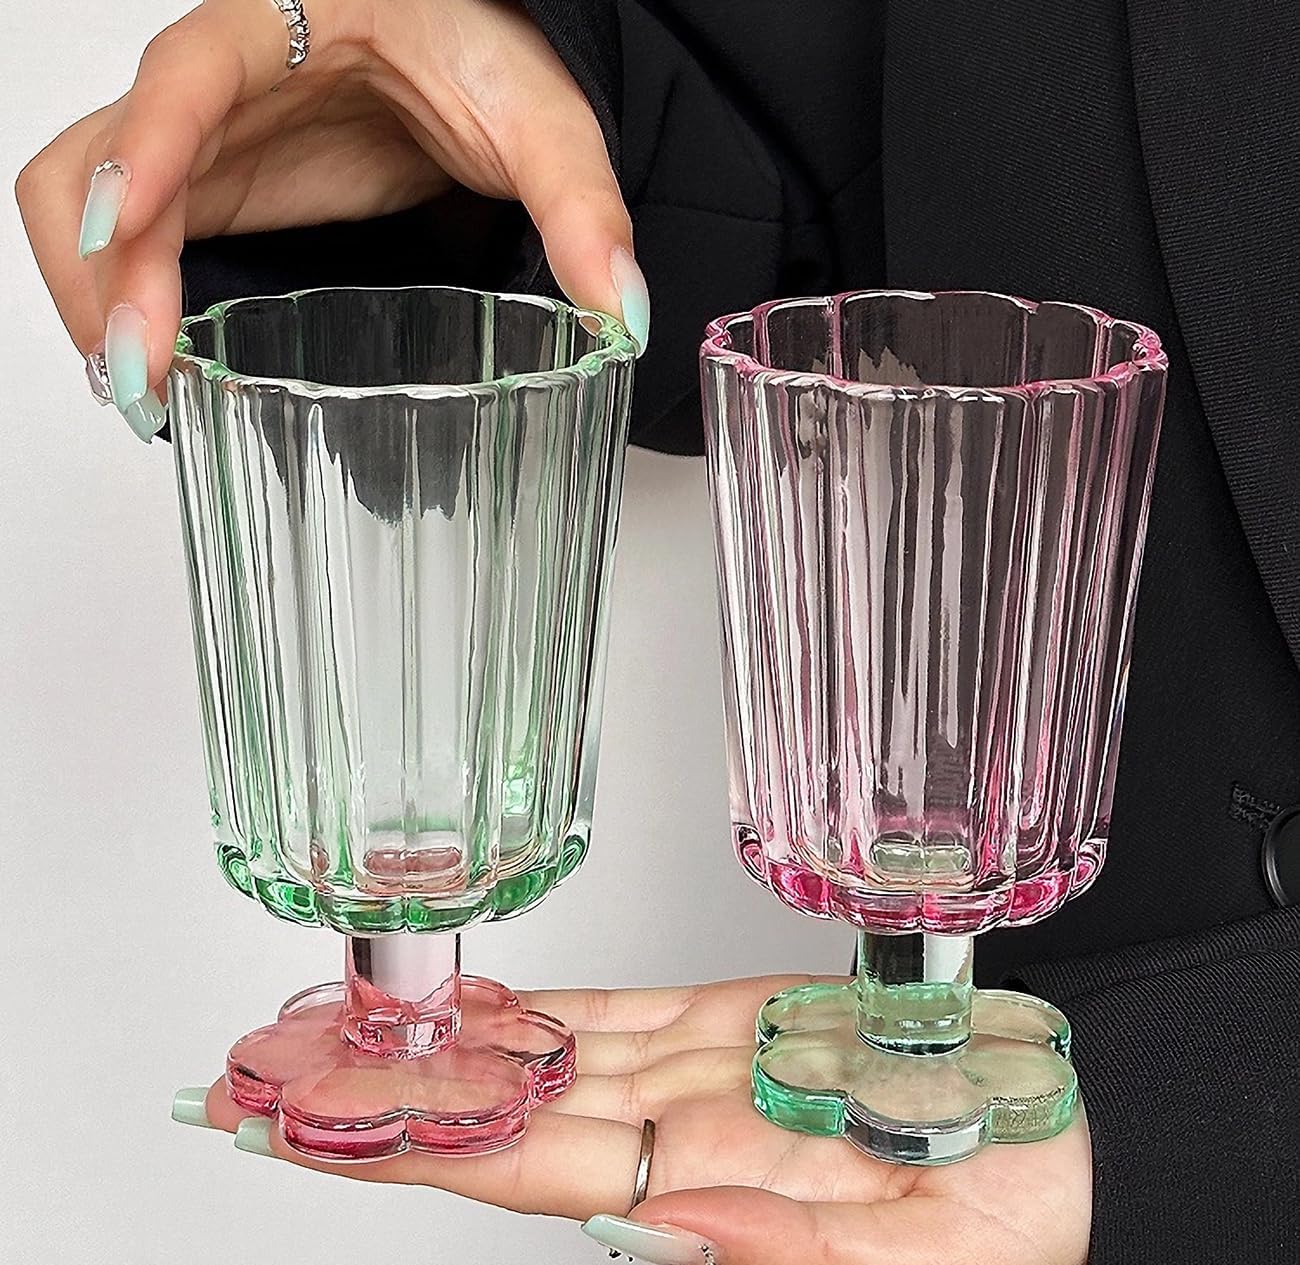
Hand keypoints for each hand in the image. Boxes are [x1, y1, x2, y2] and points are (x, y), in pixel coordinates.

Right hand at [14, 0, 644, 438]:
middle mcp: (221, 81)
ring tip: (148, 393)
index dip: (145, 149)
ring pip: (89, 203)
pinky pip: (137, 240)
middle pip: (99, 157)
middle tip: (145, 374)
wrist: (467, 47)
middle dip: (100, 269)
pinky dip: (131, 302)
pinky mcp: (220, 189)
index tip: (125, 230)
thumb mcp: (544, 120)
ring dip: (98, 295)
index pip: (186, 74)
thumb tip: (620, 317)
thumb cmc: (486, 49)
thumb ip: (583, 207)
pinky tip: (171, 368)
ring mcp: (209, 140)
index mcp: (283, 24)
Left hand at [181, 976, 1091, 1264]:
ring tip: (316, 1031)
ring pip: (531, 1052)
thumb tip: (650, 1225)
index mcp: (698, 1190)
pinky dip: (529, 1007)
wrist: (1058, 1146)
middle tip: (250, 1071)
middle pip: (492, 1106)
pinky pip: (609, 1012)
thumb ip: (769, 1254)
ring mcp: (691, 1067)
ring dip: (424, 1045)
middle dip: (368, 1092)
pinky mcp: (728, 1018)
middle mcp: (671, 1126)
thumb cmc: (1001, 1223)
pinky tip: (463, 1003)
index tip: (291, 1127)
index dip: (396, 1141)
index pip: (508, 1162)